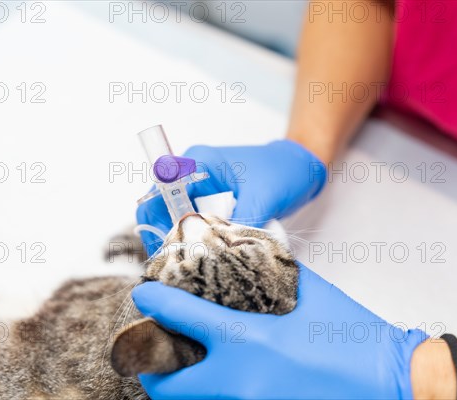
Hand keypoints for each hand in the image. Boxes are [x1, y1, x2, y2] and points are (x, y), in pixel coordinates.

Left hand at [132, 263, 427, 398]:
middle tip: (155, 348)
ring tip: (183, 366)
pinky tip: (220, 381)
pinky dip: (209, 397)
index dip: (153, 301)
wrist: (395, 383)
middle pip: (165, 386)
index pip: (180, 316)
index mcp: (248, 340)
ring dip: (178, 387)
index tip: (142, 294)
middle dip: (151, 367)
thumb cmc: (354, 335)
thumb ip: (266, 271)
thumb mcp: (308, 291)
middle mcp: (239, 382)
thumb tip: (237, 255)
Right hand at [136, 140, 325, 254]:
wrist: (301, 165)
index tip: (168, 251)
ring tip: (191, 265)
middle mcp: (192, 173)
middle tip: (177, 266)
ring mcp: (200, 188)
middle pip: (160, 208)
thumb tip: (223, 254)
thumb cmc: (284, 170)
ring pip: (175, 218)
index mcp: (198, 163)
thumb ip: (239, 224)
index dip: (156, 223)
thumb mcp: (263, 198)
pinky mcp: (210, 201)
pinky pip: (193, 222)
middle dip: (166, 237)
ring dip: (181, 240)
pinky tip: (205, 257)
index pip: (159, 194)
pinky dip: (196, 239)